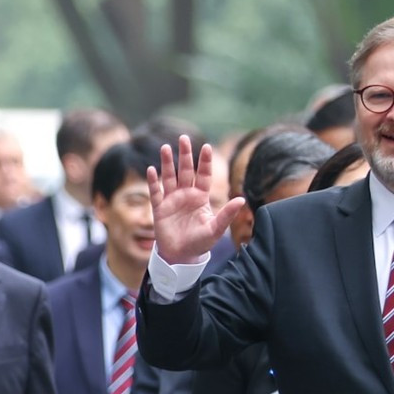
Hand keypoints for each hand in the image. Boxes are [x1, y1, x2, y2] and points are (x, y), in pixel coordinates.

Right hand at [145, 137, 246, 266]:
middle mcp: (186, 194)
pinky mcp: (160, 209)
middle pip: (185, 171)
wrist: (181, 256)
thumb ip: (227, 214)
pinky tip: (151, 169)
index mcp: (200, 197)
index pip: (203, 175)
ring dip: (167, 163)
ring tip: (166, 148)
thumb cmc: (200, 243)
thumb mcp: (216, 229)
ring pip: (169, 177)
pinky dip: (153, 182)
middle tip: (183, 138)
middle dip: (184, 155)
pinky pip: (156, 193)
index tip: (206, 147)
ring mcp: (172, 200)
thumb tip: (241, 200)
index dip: (204, 161)